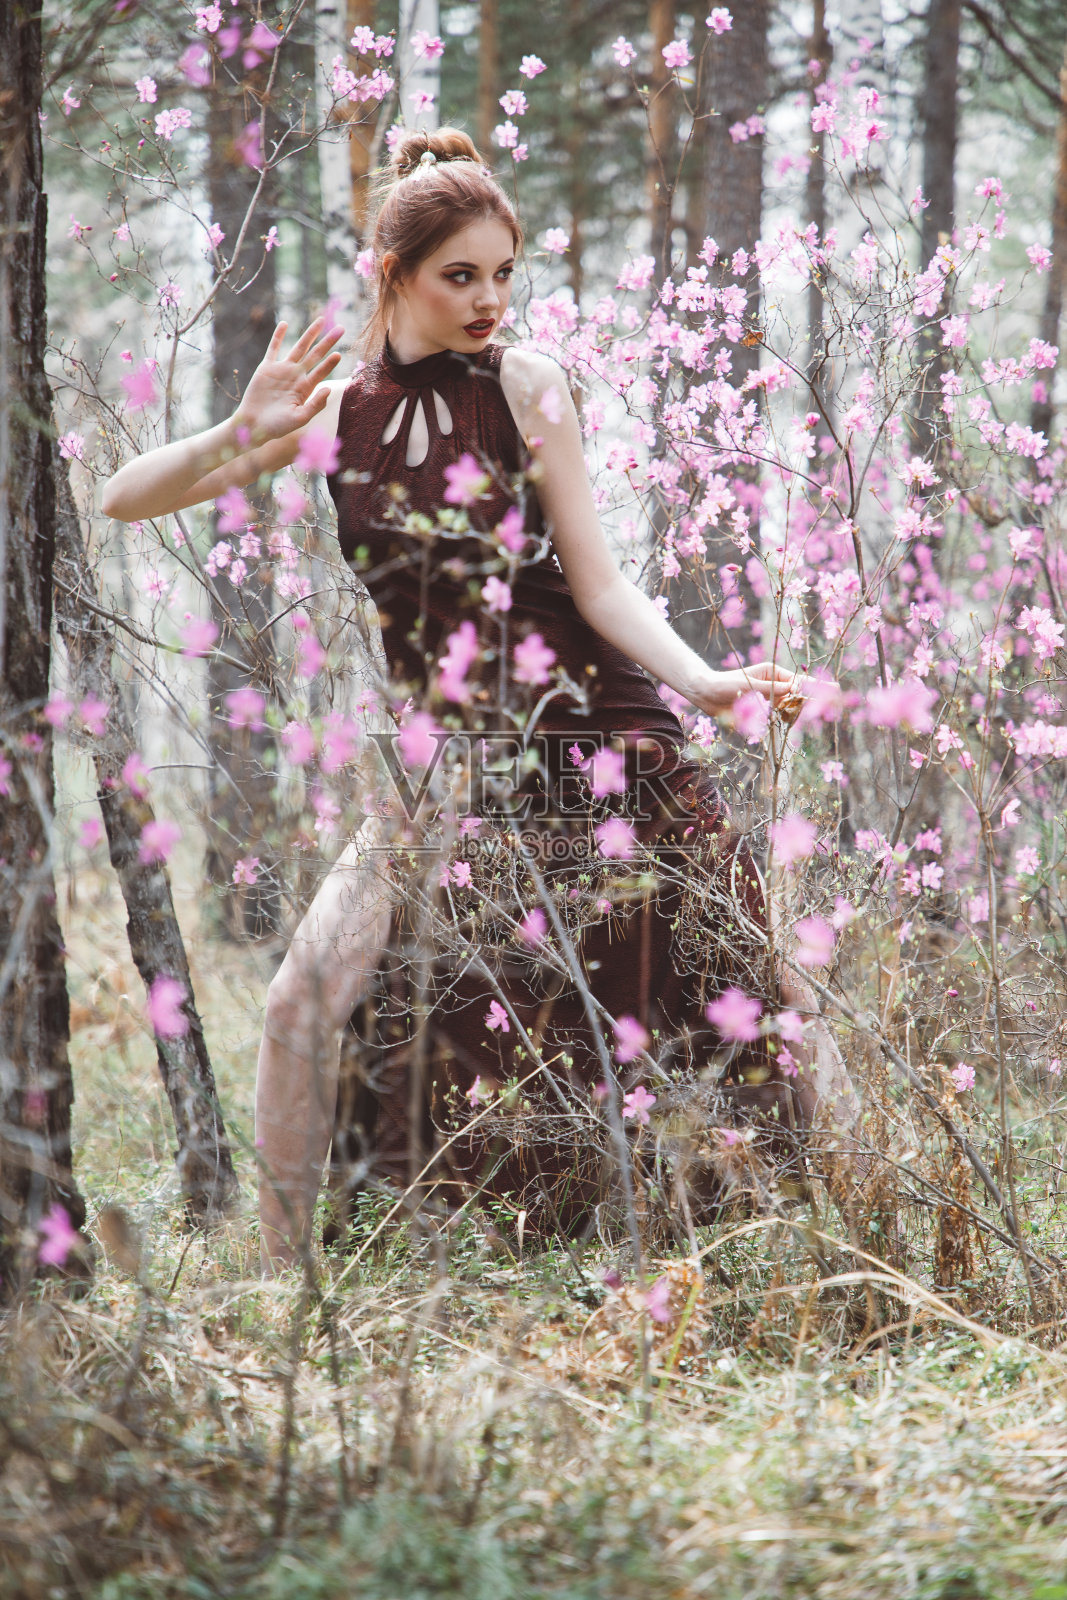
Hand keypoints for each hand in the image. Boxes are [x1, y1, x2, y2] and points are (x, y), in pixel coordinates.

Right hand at [233, 316, 343, 444]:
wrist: (254, 425)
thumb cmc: (277, 426)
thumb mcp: (300, 418)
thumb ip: (315, 405)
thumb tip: (328, 389)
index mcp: (305, 388)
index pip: (321, 371)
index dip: (330, 363)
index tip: (339, 354)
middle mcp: (296, 376)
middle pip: (315, 355)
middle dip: (328, 342)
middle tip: (341, 329)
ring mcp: (282, 370)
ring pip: (299, 347)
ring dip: (310, 334)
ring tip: (321, 321)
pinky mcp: (266, 368)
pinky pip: (273, 348)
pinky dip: (278, 336)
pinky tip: (284, 324)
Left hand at [695, 661, 831, 720]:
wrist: (705, 694)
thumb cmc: (724, 684)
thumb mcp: (748, 685)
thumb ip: (770, 689)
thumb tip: (792, 689)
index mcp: (773, 673)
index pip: (798, 681)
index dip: (815, 687)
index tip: (834, 689)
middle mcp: (774, 685)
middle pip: (797, 696)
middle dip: (807, 703)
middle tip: (828, 706)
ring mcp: (769, 698)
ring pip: (788, 709)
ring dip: (791, 714)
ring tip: (801, 715)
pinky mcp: (762, 711)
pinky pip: (777, 717)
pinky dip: (781, 721)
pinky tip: (785, 722)